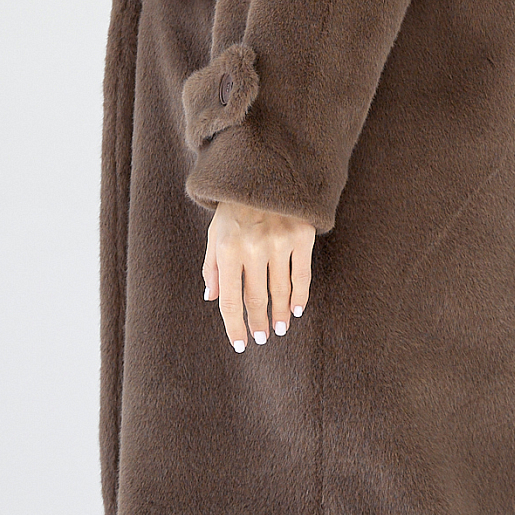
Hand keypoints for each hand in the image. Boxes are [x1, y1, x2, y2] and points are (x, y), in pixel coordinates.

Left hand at [203, 200, 314, 352]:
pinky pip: (302, 275)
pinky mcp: (301, 236)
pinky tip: (297, 309)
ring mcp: (279, 242)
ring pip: (281, 291)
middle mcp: (253, 247)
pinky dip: (300, 296)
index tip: (241, 344)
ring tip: (280, 328)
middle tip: (263, 337)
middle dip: (259, 322)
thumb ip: (212, 267)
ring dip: (280, 314)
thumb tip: (213, 299)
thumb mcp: (215, 233)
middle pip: (256, 299)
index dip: (235, 326)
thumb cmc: (234, 207)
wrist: (263, 171)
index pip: (231, 300)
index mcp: (227, 248)